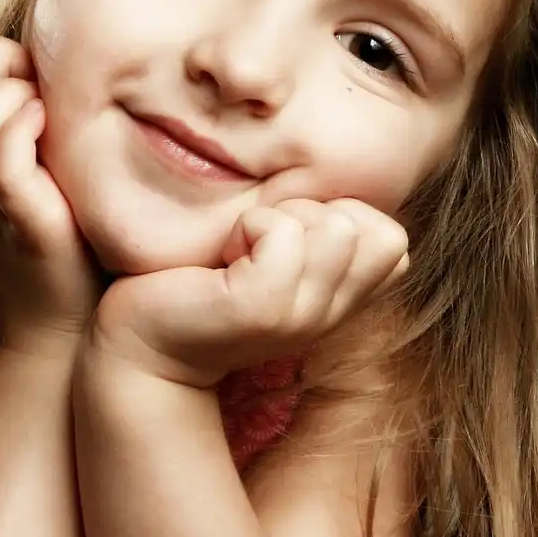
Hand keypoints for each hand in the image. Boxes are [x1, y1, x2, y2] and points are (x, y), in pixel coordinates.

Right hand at [0, 36, 104, 358]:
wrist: (64, 334)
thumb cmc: (71, 252)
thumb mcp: (55, 179)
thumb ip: (56, 135)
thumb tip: (93, 83)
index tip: (40, 72)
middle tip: (43, 83)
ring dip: (12, 101)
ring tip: (50, 111)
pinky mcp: (23, 224)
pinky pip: (4, 165)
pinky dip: (25, 134)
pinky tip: (56, 138)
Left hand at [88, 198, 409, 388]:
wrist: (143, 341)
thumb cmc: (203, 286)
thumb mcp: (277, 256)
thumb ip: (320, 231)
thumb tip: (342, 195)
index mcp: (339, 302)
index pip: (394, 242)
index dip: (342, 219)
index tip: (281, 243)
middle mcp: (328, 315)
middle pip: (378, 231)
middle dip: (313, 214)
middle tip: (256, 246)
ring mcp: (300, 317)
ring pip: (336, 227)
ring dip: (278, 219)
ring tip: (238, 253)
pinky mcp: (261, 309)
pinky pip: (283, 234)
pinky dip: (247, 228)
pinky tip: (220, 260)